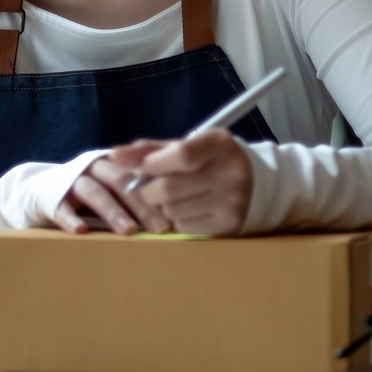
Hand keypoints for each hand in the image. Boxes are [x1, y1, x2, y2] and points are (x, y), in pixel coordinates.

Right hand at [53, 155, 171, 235]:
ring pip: (95, 192)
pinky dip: (70, 219)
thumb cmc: (90, 194)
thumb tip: (175, 221)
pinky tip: (81, 231)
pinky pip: (61, 207)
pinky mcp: (51, 197)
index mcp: (116, 163)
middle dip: (143, 205)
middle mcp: (95, 167)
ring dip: (113, 211)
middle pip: (122, 181)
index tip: (177, 213)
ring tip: (129, 231)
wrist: (39, 189)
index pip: (141, 172)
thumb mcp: (115, 189)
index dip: (159, 191)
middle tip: (160, 228)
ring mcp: (72, 180)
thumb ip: (139, 196)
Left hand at [109, 130, 252, 236]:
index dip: (151, 162)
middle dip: (148, 190)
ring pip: (172, 211)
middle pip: (167, 188)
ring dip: (162, 207)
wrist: (257, 186)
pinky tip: (189, 209)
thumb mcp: (190, 146)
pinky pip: (184, 227)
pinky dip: (177, 220)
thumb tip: (115, 156)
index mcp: (219, 144)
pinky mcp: (228, 226)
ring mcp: (231, 202)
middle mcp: (230, 173)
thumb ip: (153, 150)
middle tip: (149, 187)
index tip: (136, 166)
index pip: (181, 154)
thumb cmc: (212, 162)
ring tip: (175, 197)